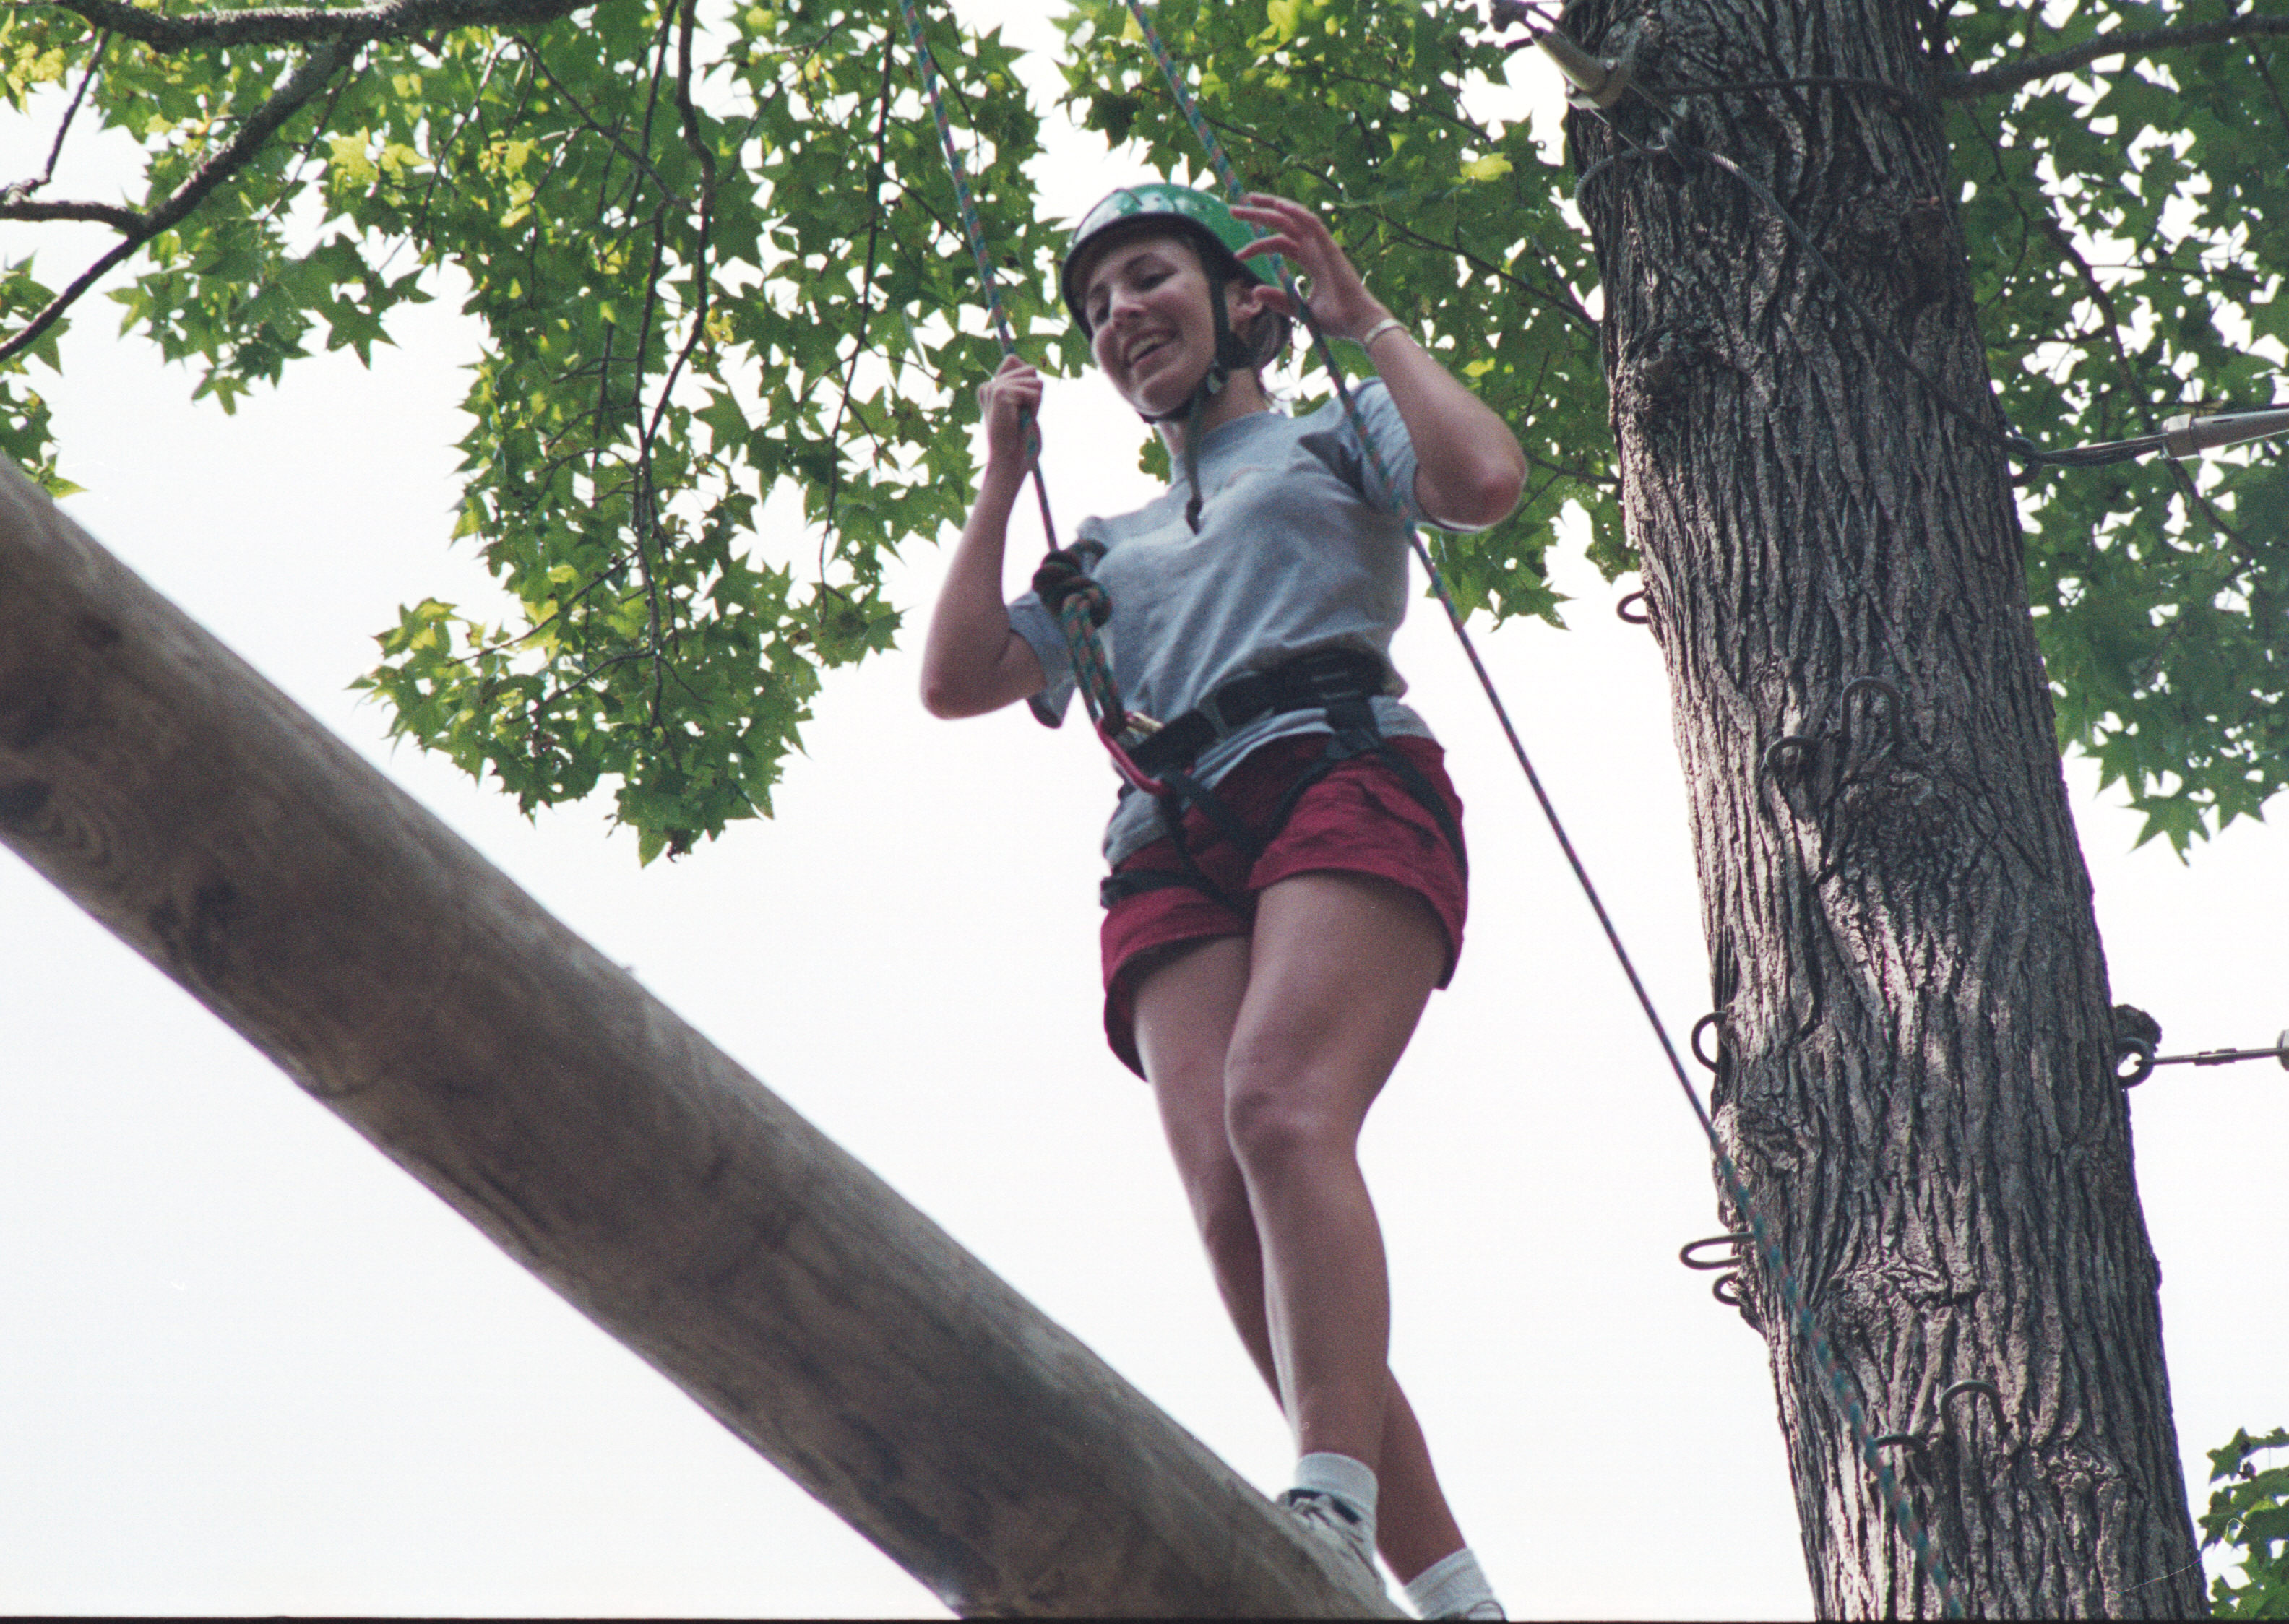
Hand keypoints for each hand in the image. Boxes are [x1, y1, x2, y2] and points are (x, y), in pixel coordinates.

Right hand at [977, 353, 1042, 471]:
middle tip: (1022, 417)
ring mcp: (993, 387)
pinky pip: (1035, 393)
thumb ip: (1021, 385)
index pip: (1015, 361)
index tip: (1020, 407)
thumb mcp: (1022, 408)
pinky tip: (1021, 421)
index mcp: (990, 389)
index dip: (1029, 385)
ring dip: (1036, 404)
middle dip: (1035, 394)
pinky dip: (1035, 409)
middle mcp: (988, 386)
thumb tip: (1019, 360)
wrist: (1008, 462)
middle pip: (1030, 370)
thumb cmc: (1019, 442)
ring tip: (1021, 421)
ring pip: (1036, 381)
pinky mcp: (1001, 392)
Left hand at [1227, 192, 1389, 342]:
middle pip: (1283, 224)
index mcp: (1310, 259)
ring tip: (1248, 200)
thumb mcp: (1298, 309)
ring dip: (1272, 206)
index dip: (1257, 243)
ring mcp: (1323, 246)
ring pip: (1295, 217)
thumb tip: (1254, 291)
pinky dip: (1296, 212)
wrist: (1358, 324)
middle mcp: (1315, 248)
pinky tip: (1279, 205)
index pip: (1280, 241)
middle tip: (1234, 211)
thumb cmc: (1336, 318)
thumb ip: (1279, 299)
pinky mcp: (1331, 248)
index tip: (1237, 253)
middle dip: (1258, 215)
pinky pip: (1313, 223)